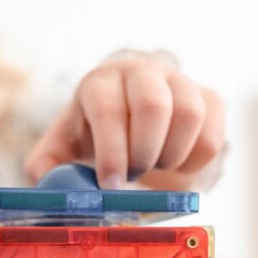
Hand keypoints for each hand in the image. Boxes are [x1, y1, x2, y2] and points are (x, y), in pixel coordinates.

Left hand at [25, 51, 223, 189]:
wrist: (132, 128)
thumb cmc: (94, 137)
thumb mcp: (64, 148)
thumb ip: (46, 164)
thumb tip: (44, 178)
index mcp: (101, 81)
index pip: (109, 108)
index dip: (111, 152)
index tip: (112, 185)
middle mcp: (142, 72)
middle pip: (153, 105)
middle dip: (143, 153)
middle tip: (134, 175)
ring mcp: (180, 82)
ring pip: (190, 114)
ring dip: (171, 156)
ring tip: (153, 167)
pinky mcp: (209, 100)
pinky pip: (213, 133)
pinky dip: (195, 161)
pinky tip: (177, 167)